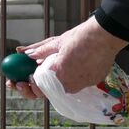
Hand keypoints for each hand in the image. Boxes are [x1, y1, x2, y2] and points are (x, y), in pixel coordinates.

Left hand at [6, 16, 127, 99]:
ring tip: (47, 72)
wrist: (105, 37)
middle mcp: (69, 85)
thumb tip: (25, 54)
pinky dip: (70, 77)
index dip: (30, 85)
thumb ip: (40, 51)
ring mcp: (82, 85)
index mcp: (58, 75)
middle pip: (49, 91)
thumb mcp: (56, 43)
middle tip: (27, 80)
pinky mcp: (92, 83)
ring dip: (54, 82)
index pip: (39, 88)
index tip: (24, 79)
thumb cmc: (80, 38)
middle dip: (36, 87)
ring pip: (63, 87)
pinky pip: (77, 83)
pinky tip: (70, 67)